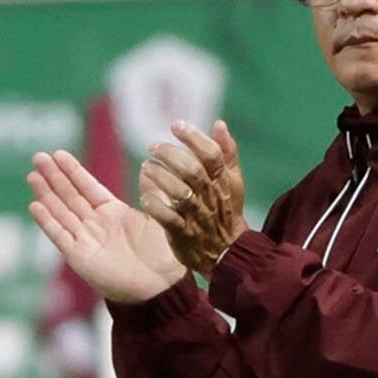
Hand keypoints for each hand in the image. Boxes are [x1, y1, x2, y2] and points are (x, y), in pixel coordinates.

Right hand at [27, 150, 188, 305]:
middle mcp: (95, 224)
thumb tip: (147, 168)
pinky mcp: (79, 257)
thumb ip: (150, 192)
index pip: (87, 186)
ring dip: (46, 194)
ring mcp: (85, 240)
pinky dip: (47, 221)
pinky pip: (60, 236)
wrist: (161, 284)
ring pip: (60, 212)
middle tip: (37, 157)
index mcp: (112, 212)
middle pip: (69, 196)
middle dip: (53, 177)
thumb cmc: (164, 253)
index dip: (73, 170)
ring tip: (32, 176)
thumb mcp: (158, 216)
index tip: (58, 154)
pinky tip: (35, 206)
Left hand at [137, 120, 246, 276]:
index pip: (211, 155)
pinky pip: (169, 220)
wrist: (228, 254)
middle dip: (170, 154)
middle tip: (152, 146)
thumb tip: (219, 124)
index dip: (194, 137)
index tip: (175, 125)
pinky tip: (145, 197)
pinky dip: (156, 207)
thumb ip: (226, 153)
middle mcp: (212, 197)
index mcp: (224, 182)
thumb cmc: (226, 212)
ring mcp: (198, 217)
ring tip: (145, 167)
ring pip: (180, 193)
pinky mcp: (184, 235)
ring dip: (160, 177)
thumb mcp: (233, 182)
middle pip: (192, 171)